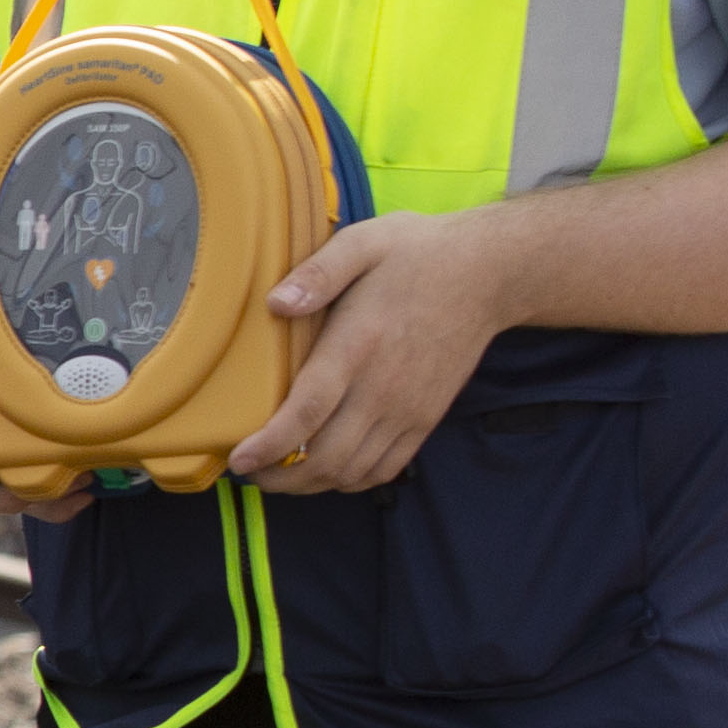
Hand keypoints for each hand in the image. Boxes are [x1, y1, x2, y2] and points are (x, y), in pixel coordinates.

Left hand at [233, 211, 515, 493]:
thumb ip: (318, 272)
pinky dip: (351, 480)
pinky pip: (384, 468)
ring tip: (278, 475)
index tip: (237, 460)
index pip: (306, 412)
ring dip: (311, 484)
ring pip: (353, 471)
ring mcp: (408, 409)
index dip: (268, 445)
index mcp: (358, 346)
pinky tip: (327, 470)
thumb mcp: (364, 243)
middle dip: (279, 476)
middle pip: (325, 457)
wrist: (489, 275)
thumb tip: (275, 303)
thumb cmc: (419, 254)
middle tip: (248, 470)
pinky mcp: (426, 418)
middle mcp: (383, 388)